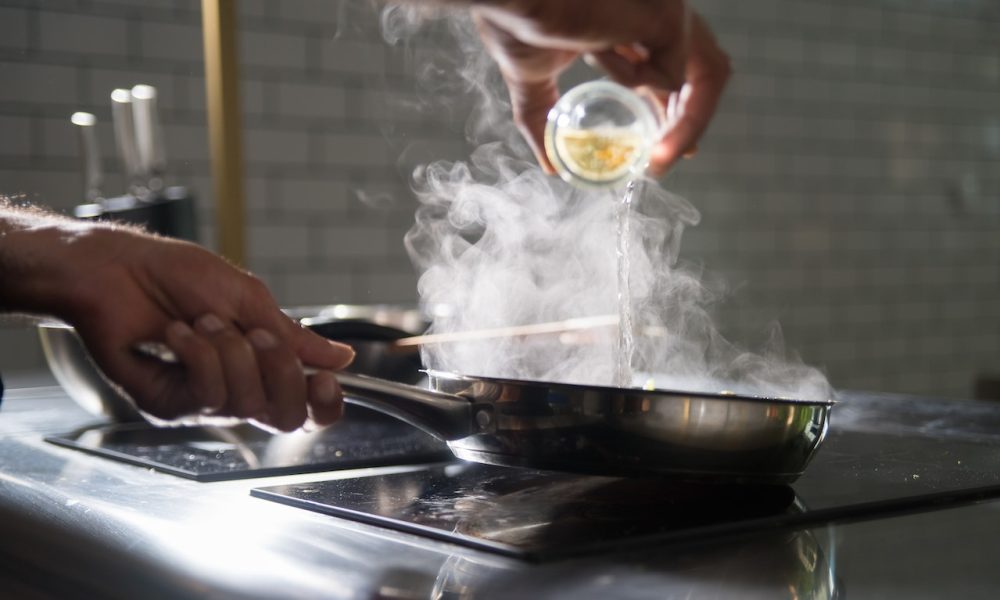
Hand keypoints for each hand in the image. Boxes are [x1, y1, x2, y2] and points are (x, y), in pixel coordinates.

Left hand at [1, 215, 353, 430]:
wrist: (116, 270)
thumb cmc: (177, 276)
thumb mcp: (250, 299)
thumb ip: (294, 337)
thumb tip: (341, 357)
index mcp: (264, 366)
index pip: (307, 407)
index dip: (325, 404)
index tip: (324, 379)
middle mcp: (238, 390)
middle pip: (286, 418)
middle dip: (281, 372)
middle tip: (259, 335)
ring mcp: (203, 403)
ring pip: (246, 404)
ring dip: (229, 351)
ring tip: (203, 320)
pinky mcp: (168, 405)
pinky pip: (206, 396)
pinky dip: (198, 355)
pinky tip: (177, 332)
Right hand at [472, 0, 729, 175]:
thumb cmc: (516, 20)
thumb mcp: (533, 81)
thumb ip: (544, 118)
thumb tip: (550, 167)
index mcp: (635, 24)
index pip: (678, 68)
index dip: (679, 113)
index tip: (664, 153)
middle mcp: (661, 13)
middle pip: (708, 73)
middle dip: (691, 124)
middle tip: (664, 163)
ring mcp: (669, 10)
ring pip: (710, 76)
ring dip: (687, 126)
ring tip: (657, 158)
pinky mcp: (670, 17)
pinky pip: (669, 76)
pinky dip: (630, 81)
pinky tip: (594, 49)